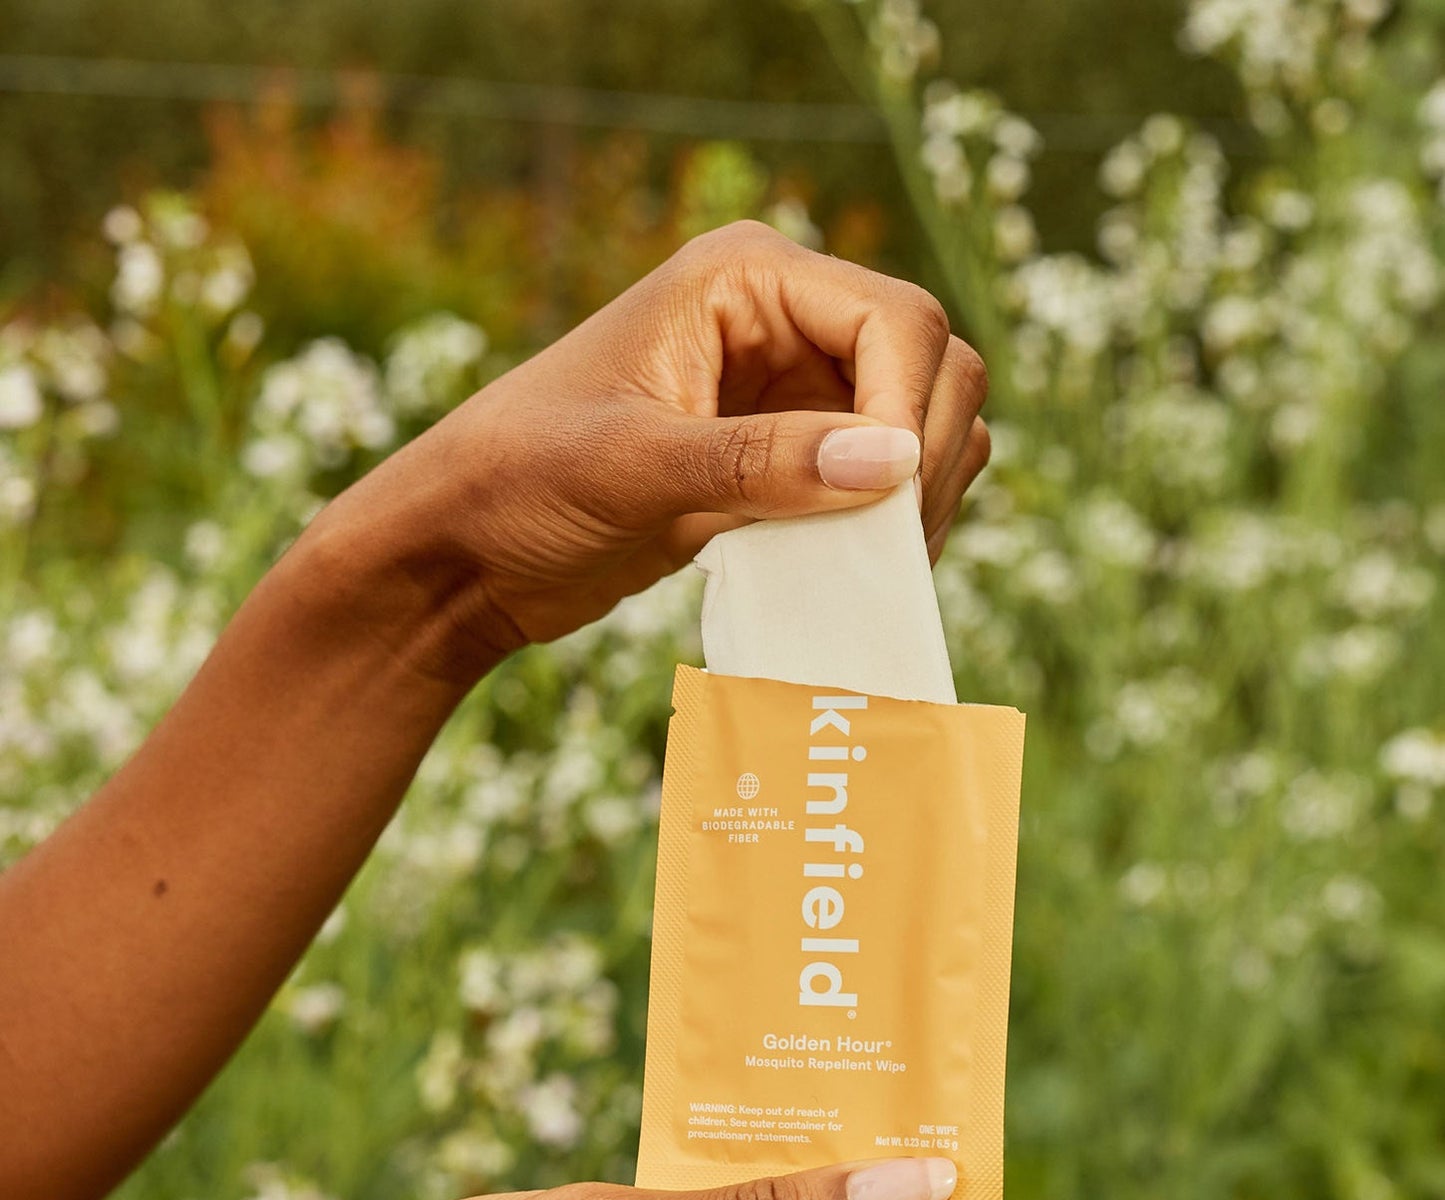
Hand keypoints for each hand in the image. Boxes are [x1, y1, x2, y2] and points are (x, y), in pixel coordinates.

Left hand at [313, 220, 989, 670]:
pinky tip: (852, 571)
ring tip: (872, 565)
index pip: (896, 320)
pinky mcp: (786, 454)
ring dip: (919, 494)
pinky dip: (889, 521)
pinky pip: (882, 476)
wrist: (468, 551)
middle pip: (930, 364)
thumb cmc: (523, 484)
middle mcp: (781, 317)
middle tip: (890, 546)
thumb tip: (890, 463)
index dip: (911, 408)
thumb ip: (761, 463)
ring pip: (920, 423)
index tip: (887, 498)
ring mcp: (789, 386)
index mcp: (745, 278)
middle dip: (926, 455)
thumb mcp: (633, 470)